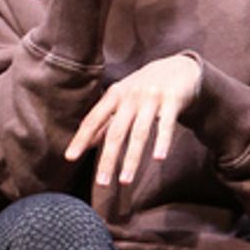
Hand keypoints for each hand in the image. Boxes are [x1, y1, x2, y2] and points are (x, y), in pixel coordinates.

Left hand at [65, 54, 201, 186]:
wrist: (180, 66)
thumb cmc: (145, 88)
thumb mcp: (122, 98)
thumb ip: (106, 119)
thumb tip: (88, 142)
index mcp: (114, 95)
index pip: (93, 119)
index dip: (81, 138)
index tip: (69, 157)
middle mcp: (130, 96)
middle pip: (116, 132)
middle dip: (107, 159)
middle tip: (101, 183)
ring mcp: (152, 98)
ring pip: (140, 133)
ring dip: (132, 159)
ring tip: (125, 181)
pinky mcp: (173, 100)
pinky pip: (167, 125)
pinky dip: (162, 142)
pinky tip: (158, 159)